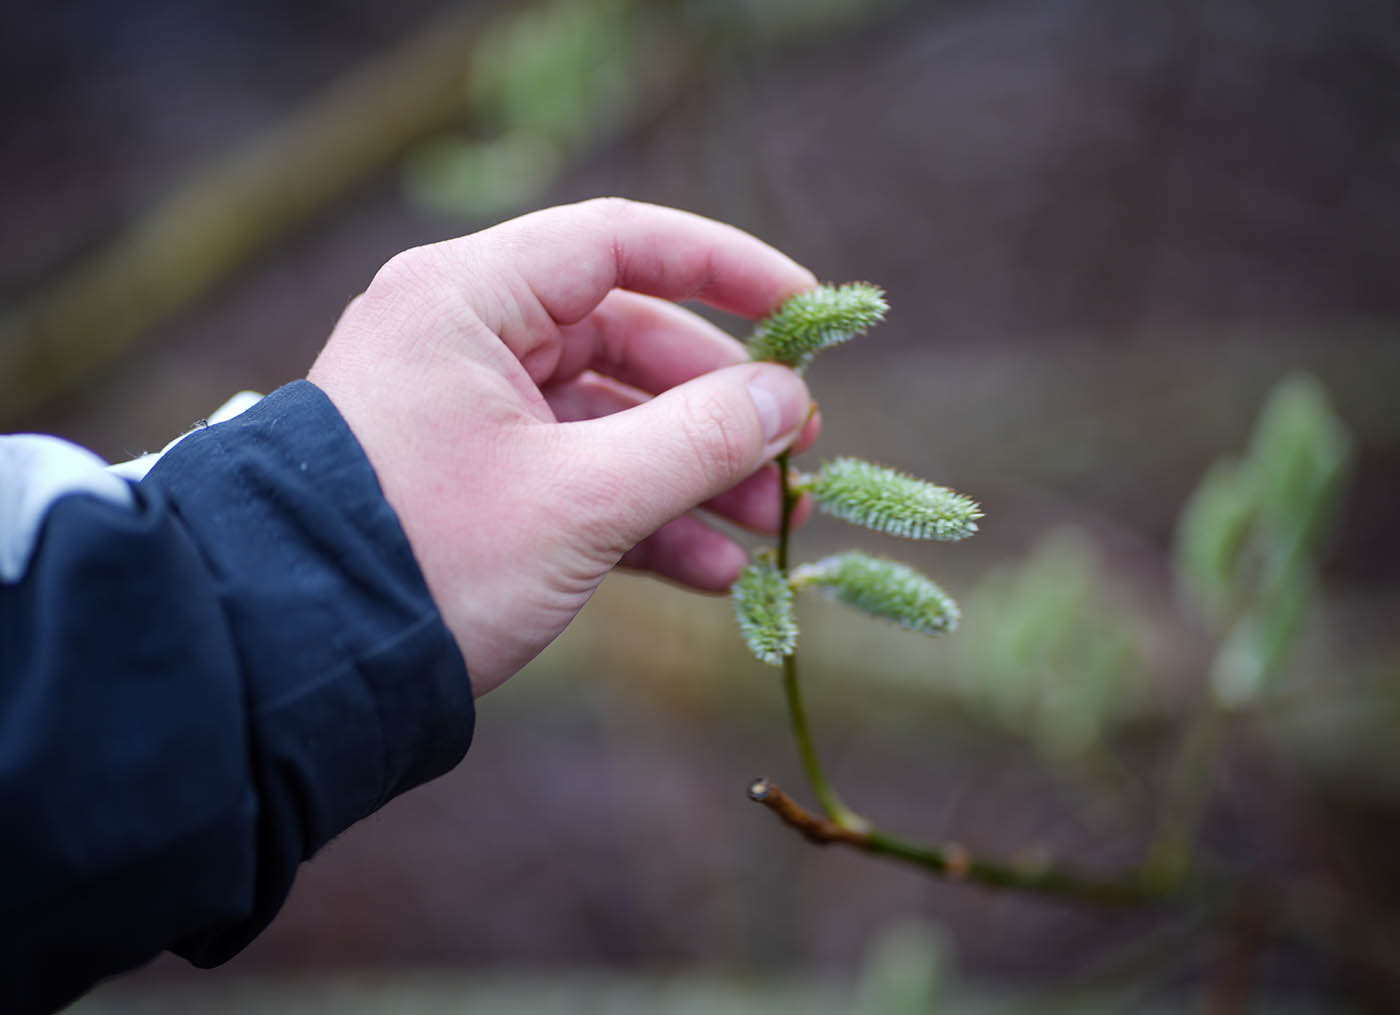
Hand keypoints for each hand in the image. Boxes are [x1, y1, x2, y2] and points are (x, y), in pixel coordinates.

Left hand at [308, 198, 817, 694]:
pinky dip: (645, 518)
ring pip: (611, 420)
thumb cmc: (426, 559)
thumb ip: (698, 440)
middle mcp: (466, 340)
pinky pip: (579, 479)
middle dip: (721, 406)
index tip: (808, 313)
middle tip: (800, 455)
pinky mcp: (473, 485)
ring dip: (695, 474)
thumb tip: (788, 401)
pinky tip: (714, 572)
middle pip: (629, 341)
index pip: (621, 244)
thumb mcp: (579, 499)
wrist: (290, 670)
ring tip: (772, 529)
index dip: (727, 270)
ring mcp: (469, 416)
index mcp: (468, 300)